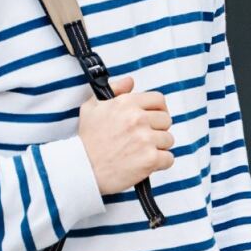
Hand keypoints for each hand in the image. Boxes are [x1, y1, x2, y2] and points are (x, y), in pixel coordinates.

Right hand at [77, 74, 174, 194]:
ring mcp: (146, 139)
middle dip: (157, 129)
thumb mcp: (92, 108)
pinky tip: (145, 164)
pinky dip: (160, 163)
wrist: (82, 169)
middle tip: (142, 139)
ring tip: (140, 152)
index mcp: (126, 103)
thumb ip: (113, 90)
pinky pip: (168, 158)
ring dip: (158, 147)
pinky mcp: (150, 159)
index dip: (158, 109)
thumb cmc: (86, 140)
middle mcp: (138, 119)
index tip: (152, 119)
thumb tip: (130, 81)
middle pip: (166, 120)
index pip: (158, 100)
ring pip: (168, 140)